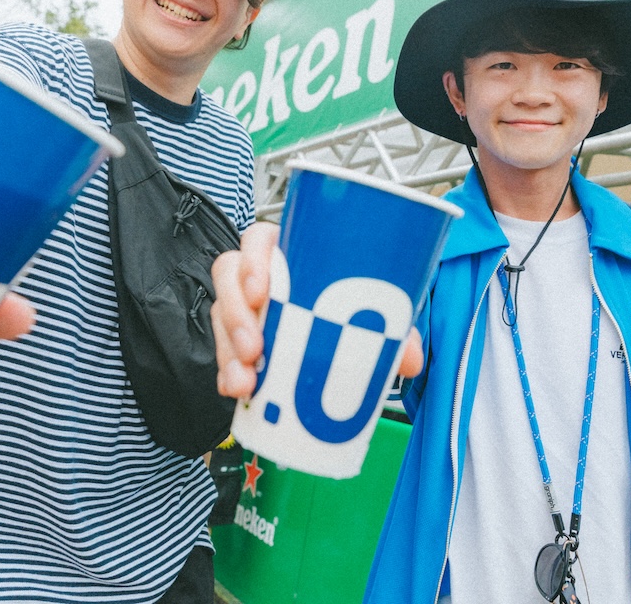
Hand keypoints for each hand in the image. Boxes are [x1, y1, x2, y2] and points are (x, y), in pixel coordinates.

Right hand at [210, 221, 424, 399]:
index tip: (260, 290)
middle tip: (254, 349)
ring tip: (246, 381)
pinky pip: (223, 352)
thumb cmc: (350, 303)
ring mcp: (244, 305)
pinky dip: (227, 374)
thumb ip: (394, 329)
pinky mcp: (237, 339)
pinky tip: (236, 391)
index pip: (256, 240)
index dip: (251, 261)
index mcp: (287, 251)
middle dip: (237, 315)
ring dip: (228, 351)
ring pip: (221, 317)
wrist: (340, 334)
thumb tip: (409, 359)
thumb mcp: (373, 309)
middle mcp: (259, 273)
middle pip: (229, 279)